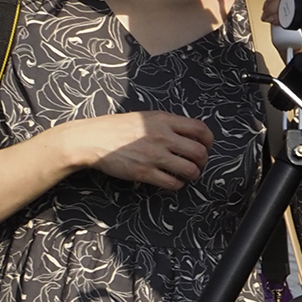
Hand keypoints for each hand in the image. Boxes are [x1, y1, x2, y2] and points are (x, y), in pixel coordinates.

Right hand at [63, 112, 212, 189]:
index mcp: (164, 120)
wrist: (92, 139)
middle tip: (198, 165)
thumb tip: (187, 134)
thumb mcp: (144, 117)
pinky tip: (172, 182)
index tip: (206, 146)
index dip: (209, 141)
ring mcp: (154, 156)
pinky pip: (172, 183)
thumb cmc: (116, 128)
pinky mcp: (144, 172)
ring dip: (193, 175)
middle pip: (200, 152)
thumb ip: (166, 124)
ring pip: (190, 170)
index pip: (200, 129)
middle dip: (203, 162)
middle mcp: (163, 137)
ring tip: (188, 175)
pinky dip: (177, 185)